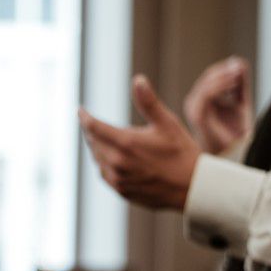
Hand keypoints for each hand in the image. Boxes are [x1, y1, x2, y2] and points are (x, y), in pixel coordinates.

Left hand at [79, 74, 201, 211]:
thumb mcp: (168, 123)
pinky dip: (103, 163)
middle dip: (90, 131)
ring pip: (97, 159)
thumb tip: (138, 79)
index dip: (84, 117)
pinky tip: (109, 158)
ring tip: (98, 138)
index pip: (93, 127)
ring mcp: (117, 179)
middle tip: (89, 122)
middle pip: (93, 143)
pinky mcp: (121, 190)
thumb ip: (148, 103)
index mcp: (126, 143)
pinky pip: (104, 174)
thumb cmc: (182, 152)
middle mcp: (117, 163)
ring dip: (96, 147)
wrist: (191, 188)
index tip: (79, 110)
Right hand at [183, 56, 252, 154]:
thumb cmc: (236, 134)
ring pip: (206, 84)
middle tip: (239, 67)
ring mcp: (194, 109)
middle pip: (208, 78)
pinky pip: (207, 94)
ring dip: (223, 76)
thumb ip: (240, 85)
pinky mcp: (198, 116)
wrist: (234, 154)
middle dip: (224, 70)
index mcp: (202, 101)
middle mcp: (195, 104)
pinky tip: (234, 83)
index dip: (225, 69)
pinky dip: (221, 86)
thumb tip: (239, 62)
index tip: (240, 66)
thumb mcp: (240, 103)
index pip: (210, 77)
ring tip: (238, 75)